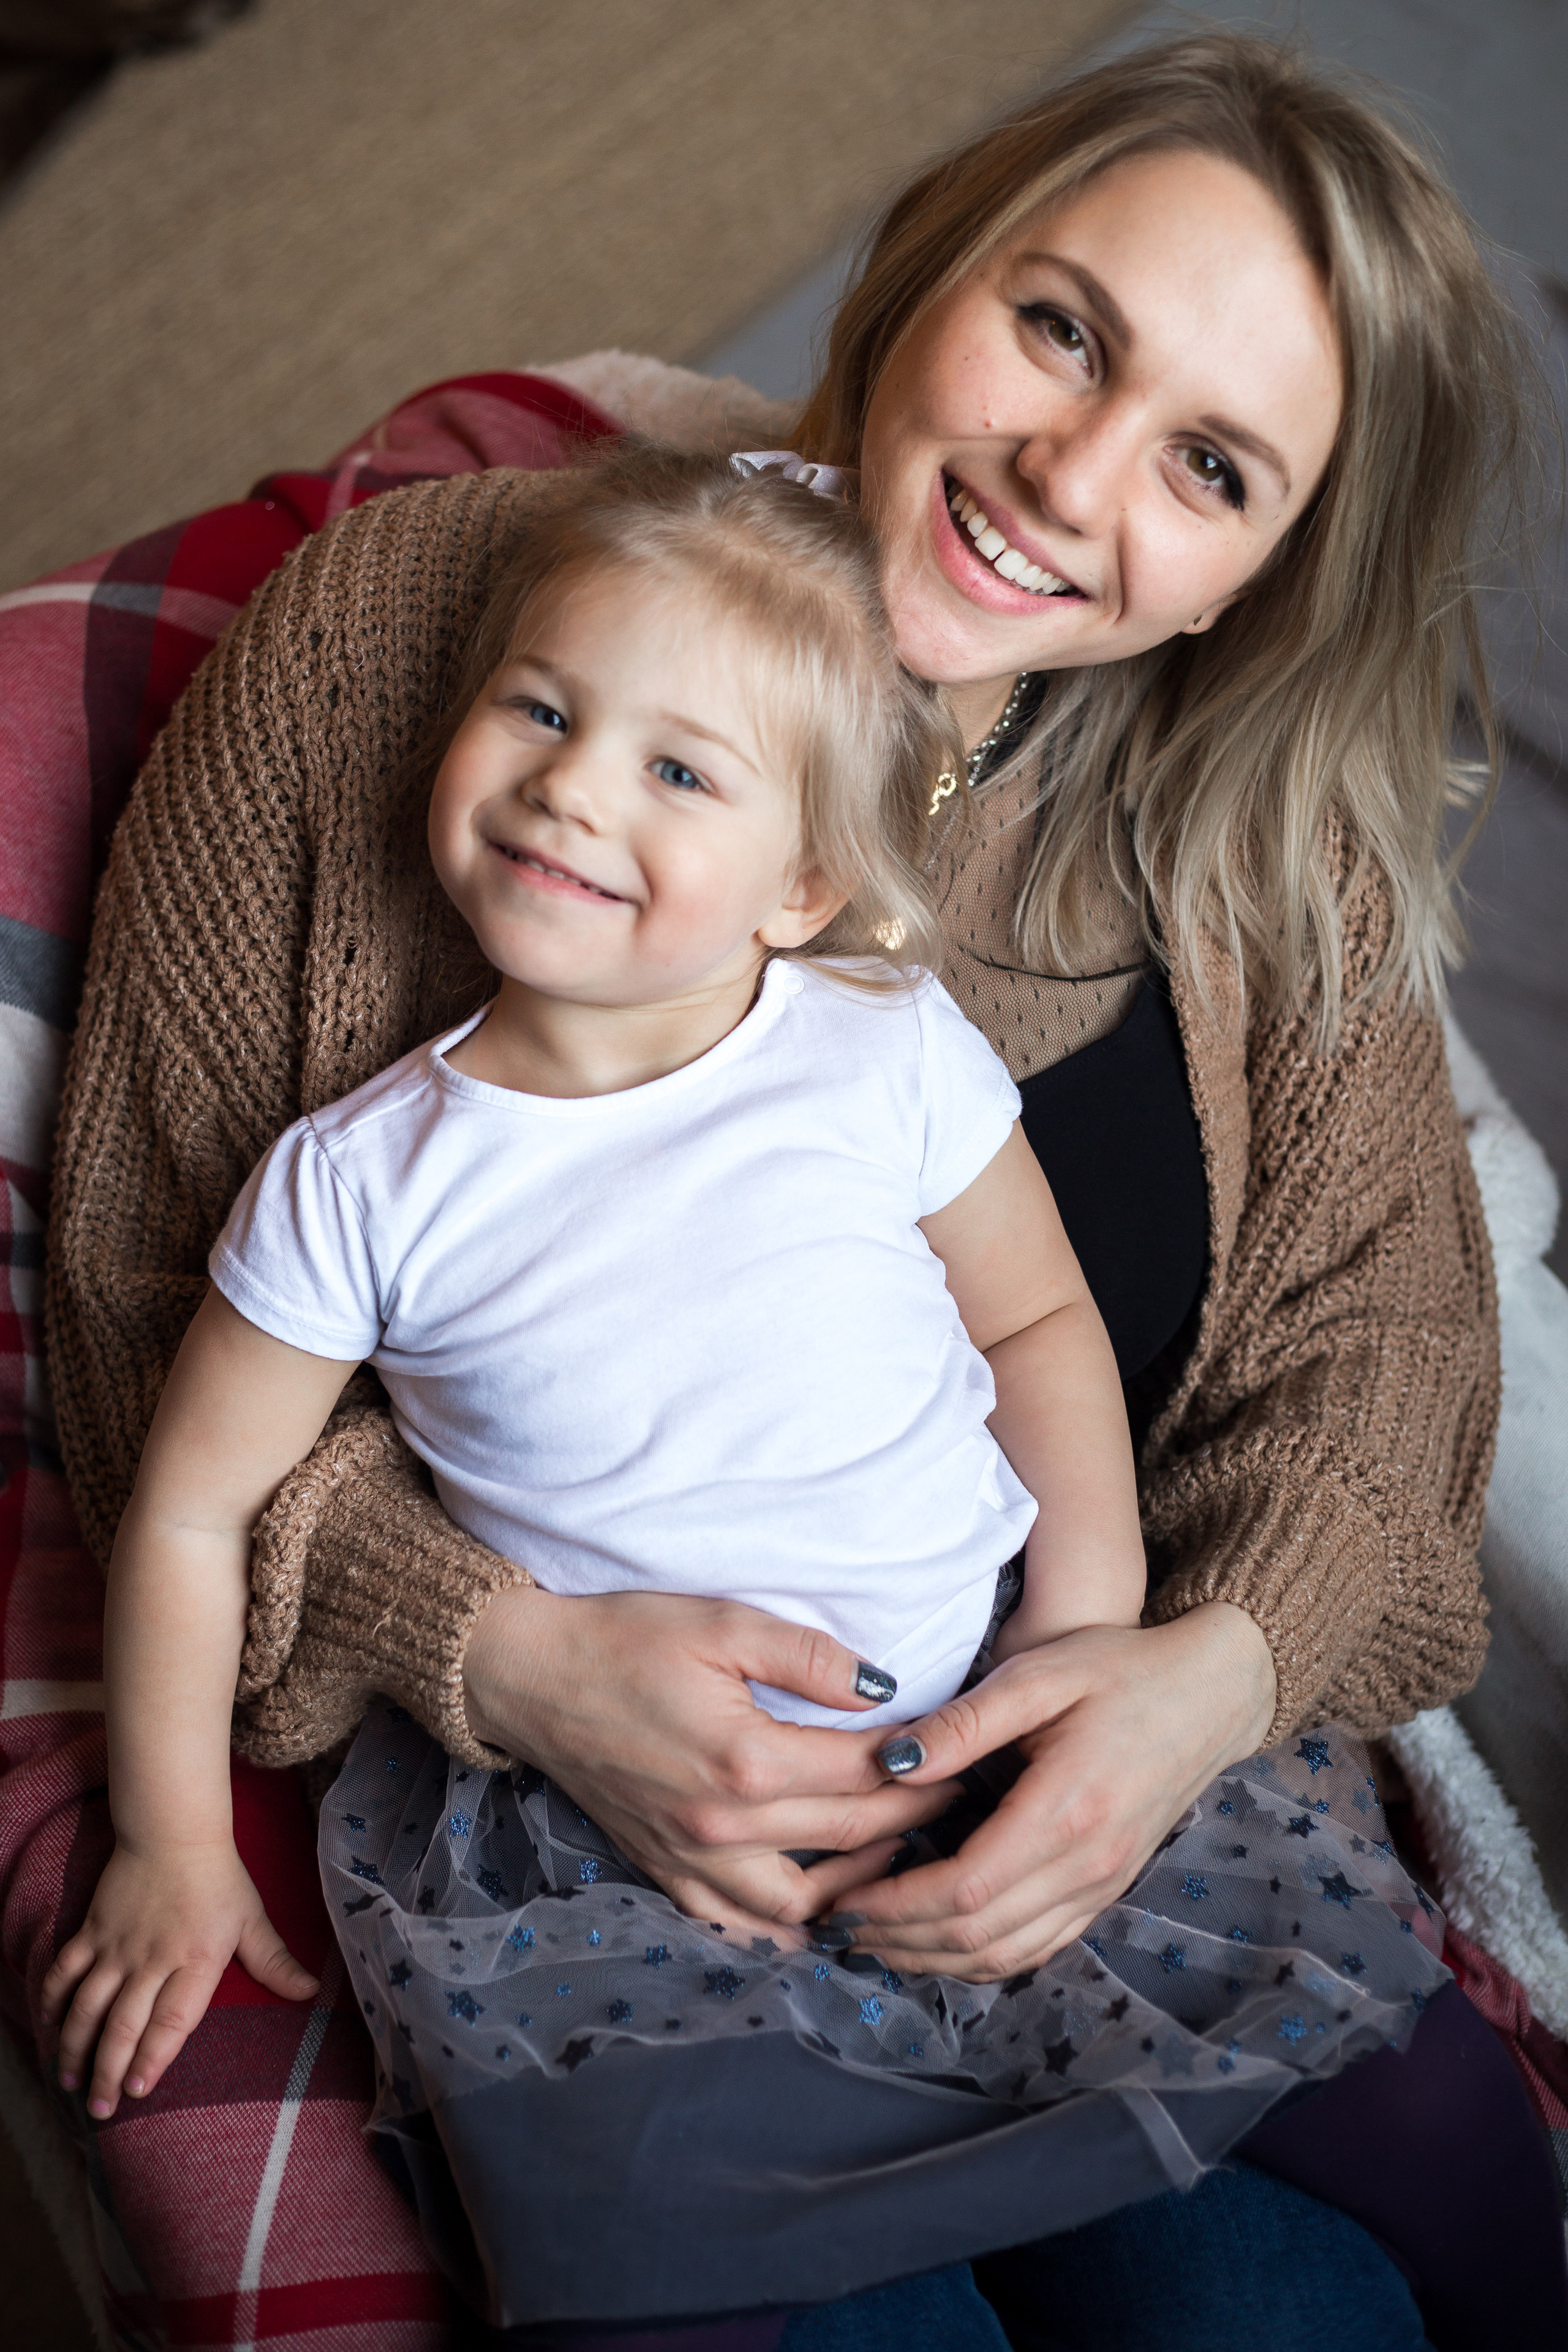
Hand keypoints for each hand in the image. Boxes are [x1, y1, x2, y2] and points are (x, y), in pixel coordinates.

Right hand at [41, 1840, 318, 2116]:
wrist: (174, 1830)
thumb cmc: (219, 1878)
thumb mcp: (252, 1919)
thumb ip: (275, 1962)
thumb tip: (311, 1992)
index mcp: (196, 1959)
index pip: (172, 2020)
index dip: (153, 2058)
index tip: (139, 2090)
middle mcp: (153, 1959)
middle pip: (124, 2024)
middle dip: (109, 2072)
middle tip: (100, 2109)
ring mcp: (118, 1946)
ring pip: (88, 2005)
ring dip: (76, 2047)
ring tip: (70, 2082)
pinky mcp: (93, 1930)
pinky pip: (66, 1970)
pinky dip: (54, 1999)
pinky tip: (50, 2027)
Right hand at [463, 1587, 962, 1939]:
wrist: (531, 1676)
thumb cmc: (626, 1638)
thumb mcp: (722, 1623)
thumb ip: (809, 1656)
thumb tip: (885, 1685)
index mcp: (746, 1760)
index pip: (867, 1773)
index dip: (926, 1762)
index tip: (967, 1751)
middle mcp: (724, 1827)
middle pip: (852, 1836)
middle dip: (917, 1819)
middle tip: (964, 1799)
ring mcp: (693, 1861)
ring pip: (807, 1902)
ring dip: (866, 1884)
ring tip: (905, 1850)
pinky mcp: (667, 1874)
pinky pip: (744, 1924)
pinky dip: (793, 1922)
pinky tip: (828, 1902)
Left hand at [831, 1602, 1276, 1980]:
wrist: (1211, 1691)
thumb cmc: (1119, 1669)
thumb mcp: (1039, 1673)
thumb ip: (964, 1722)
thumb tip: (892, 1763)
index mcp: (1066, 1811)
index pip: (963, 1889)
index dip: (895, 1905)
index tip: (841, 1898)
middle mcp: (1089, 1865)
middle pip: (977, 1934)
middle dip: (899, 1941)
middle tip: (836, 1927)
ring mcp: (1104, 1885)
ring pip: (1006, 1954)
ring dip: (933, 1959)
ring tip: (873, 1941)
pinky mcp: (1108, 1888)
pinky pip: (1037, 1947)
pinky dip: (980, 1957)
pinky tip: (938, 1943)